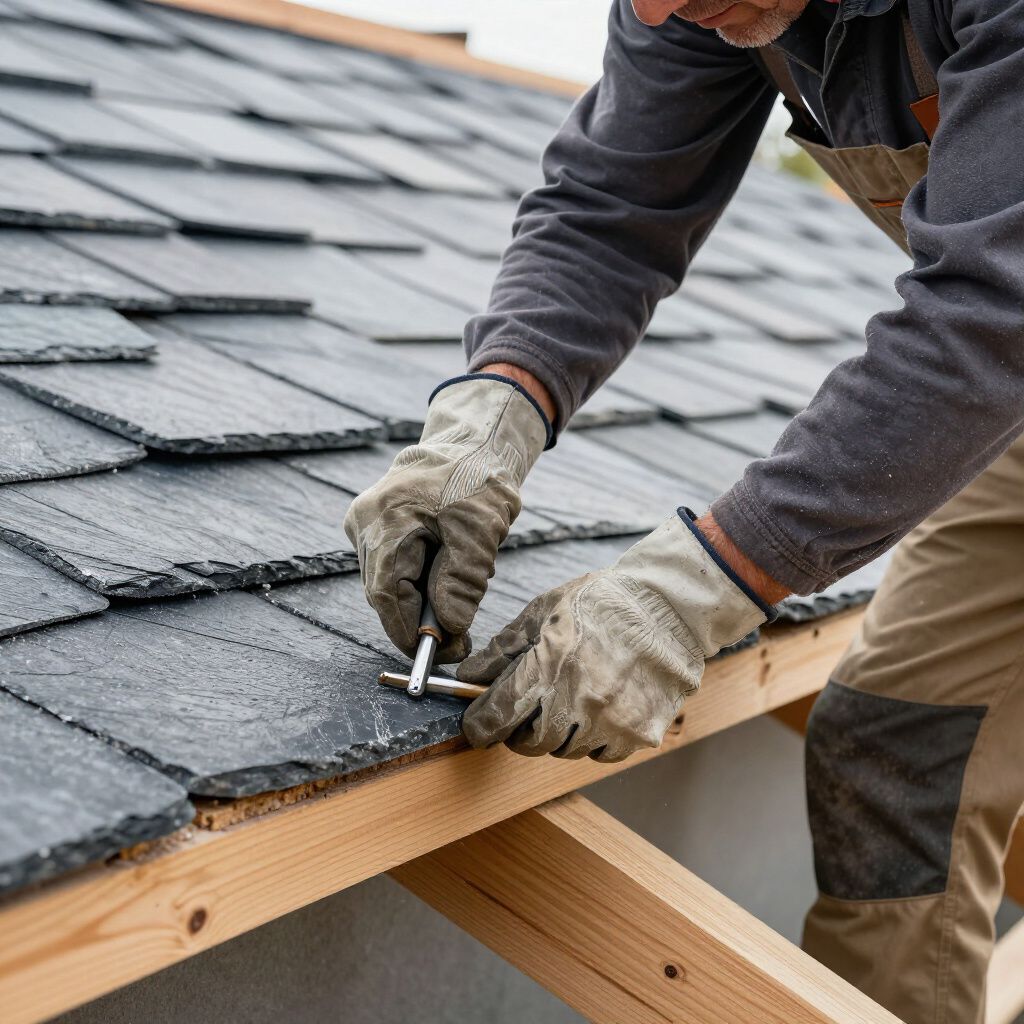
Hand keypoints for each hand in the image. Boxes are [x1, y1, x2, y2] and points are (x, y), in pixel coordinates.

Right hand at [344, 375, 548, 661]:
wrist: (471, 444)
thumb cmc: (478, 480)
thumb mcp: (480, 532)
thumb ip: (462, 582)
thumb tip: (450, 629)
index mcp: (386, 519)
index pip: (386, 593)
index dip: (408, 631)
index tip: (437, 655)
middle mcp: (365, 521)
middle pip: (383, 590)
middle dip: (419, 621)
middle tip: (458, 642)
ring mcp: (365, 522)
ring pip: (387, 581)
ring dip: (420, 602)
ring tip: (458, 608)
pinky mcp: (375, 525)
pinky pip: (392, 566)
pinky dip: (418, 582)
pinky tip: (445, 578)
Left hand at [459, 512, 769, 760]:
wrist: (670, 607)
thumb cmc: (604, 603)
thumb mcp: (544, 612)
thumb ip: (504, 649)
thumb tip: (470, 677)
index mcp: (551, 663)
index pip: (500, 713)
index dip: (481, 724)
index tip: (477, 725)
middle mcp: (581, 699)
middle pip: (530, 742)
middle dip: (520, 730)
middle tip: (527, 710)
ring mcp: (613, 721)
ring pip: (565, 751)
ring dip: (558, 733)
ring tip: (571, 700)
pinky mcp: (640, 734)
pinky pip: (600, 753)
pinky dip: (592, 739)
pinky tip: (599, 709)